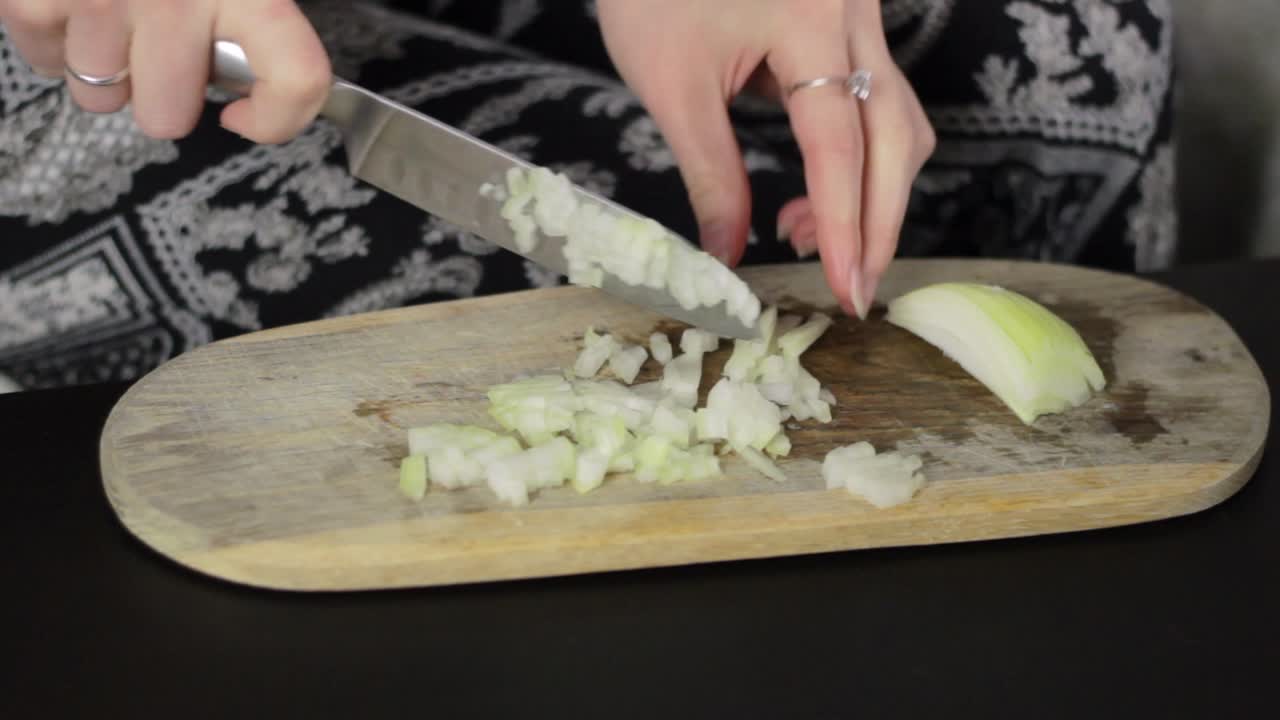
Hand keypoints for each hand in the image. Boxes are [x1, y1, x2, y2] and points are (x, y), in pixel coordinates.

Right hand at [0, 0, 330, 142]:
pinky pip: (47, 62)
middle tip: (159, 44)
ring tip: (111, 15)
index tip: (244, 114)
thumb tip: (255, 89)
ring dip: (105, 68)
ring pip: (101, 97)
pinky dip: (55, 41)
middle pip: (167, 117)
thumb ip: (259, 19)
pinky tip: (74, 5)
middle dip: (160, 92)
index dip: (275, 118)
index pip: (297, 75)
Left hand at [597, 0, 934, 317]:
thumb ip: (709, 173)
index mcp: (809, 20)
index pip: (840, 144)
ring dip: (870, 192)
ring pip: (899, 121)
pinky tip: (813, 193)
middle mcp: (852, 15)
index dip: (843, 224)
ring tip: (802, 235)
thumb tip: (729, 255)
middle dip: (879, 221)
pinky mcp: (848, 25)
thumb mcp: (671, 86)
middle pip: (896, 136)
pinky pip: (877, 102)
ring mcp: (859, 15)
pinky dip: (857, 159)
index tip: (846, 287)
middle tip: (849, 286)